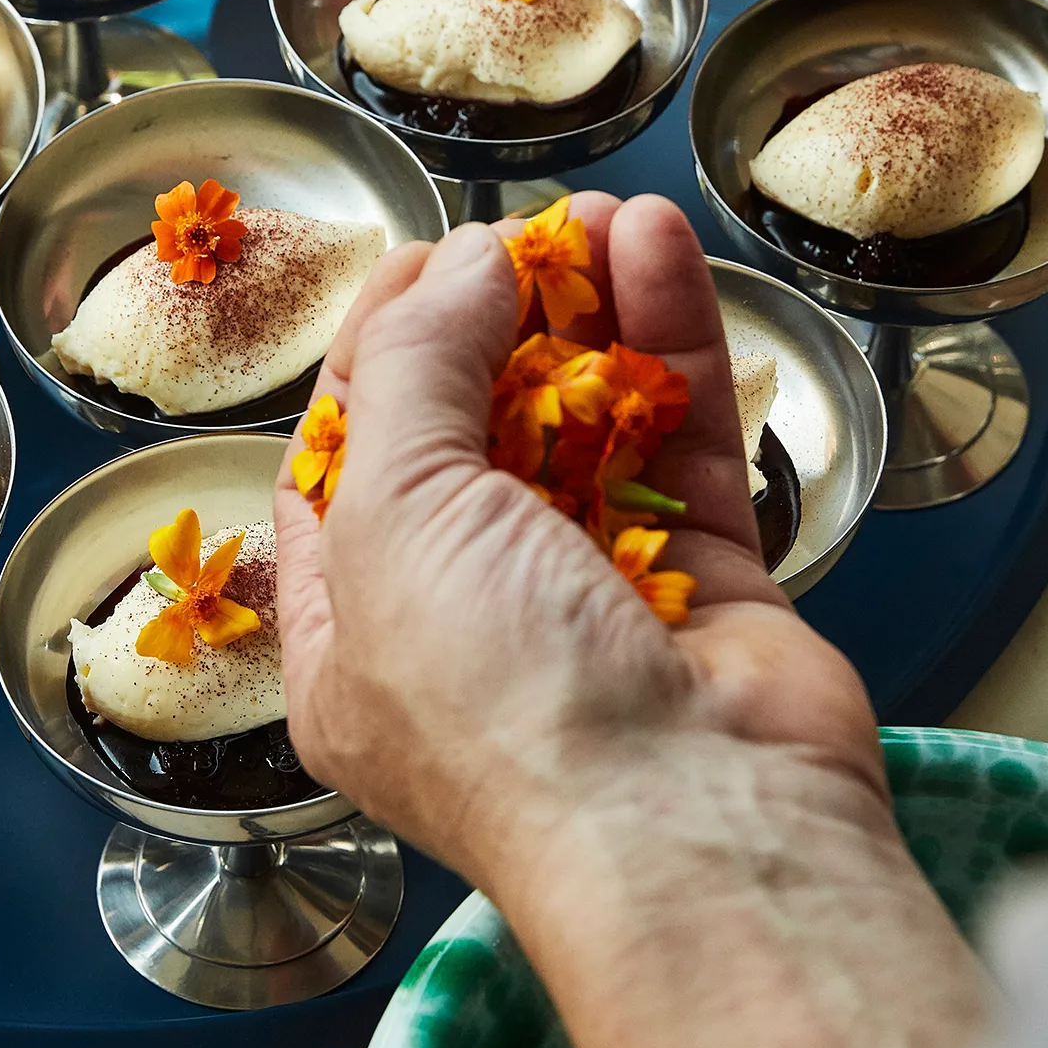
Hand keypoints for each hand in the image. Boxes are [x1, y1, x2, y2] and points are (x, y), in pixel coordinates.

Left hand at [274, 194, 985, 1047]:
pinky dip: (671, 341)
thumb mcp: (396, 514)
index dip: (381, 348)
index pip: (348, 460)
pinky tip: (662, 249)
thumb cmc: (501, 703)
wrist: (696, 829)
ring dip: (593, 309)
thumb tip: (463, 262)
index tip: (426, 257)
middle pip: (471, 429)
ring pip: (584, 421)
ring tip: (609, 218)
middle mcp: (467, 614)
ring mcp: (589, 596)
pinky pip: (677, 436)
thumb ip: (416, 368)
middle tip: (530, 233)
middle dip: (497, 318)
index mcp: (354, 627)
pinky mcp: (700, 578)